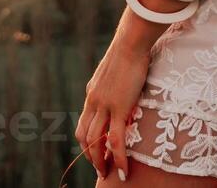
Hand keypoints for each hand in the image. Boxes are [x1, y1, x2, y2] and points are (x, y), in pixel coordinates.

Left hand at [75, 28, 152, 181]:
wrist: (131, 41)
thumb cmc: (130, 50)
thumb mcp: (117, 71)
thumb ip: (115, 84)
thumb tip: (123, 88)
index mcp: (92, 92)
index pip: (84, 122)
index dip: (88, 141)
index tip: (96, 152)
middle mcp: (93, 101)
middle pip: (84, 135)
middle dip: (90, 155)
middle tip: (100, 168)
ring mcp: (104, 105)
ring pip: (95, 141)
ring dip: (100, 161)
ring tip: (109, 173)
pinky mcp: (119, 108)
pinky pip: (115, 140)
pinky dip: (118, 158)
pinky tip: (124, 170)